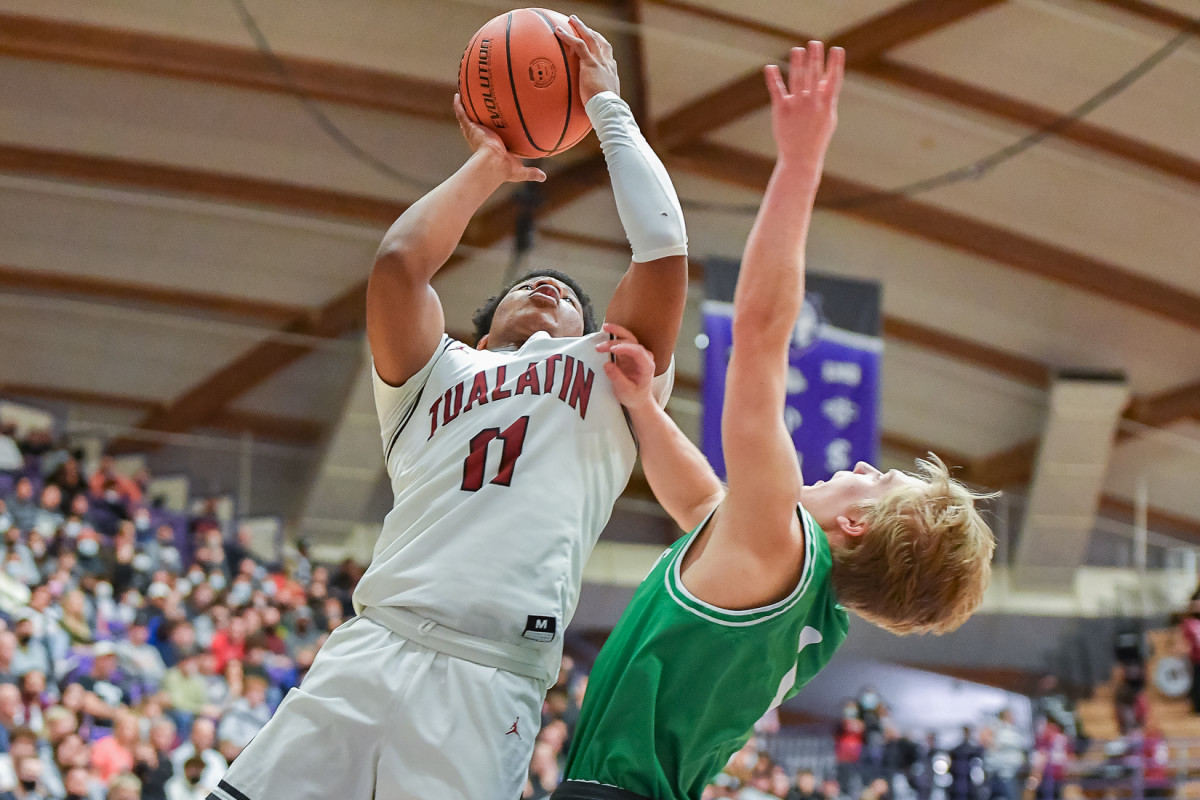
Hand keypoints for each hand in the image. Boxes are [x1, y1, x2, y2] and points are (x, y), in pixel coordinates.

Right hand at [454, 94, 545, 182]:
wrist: (493, 163)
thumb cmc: (504, 170)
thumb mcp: (520, 170)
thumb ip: (532, 172)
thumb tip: (544, 178)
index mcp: (491, 147)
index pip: (490, 138)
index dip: (490, 132)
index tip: (493, 125)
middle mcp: (481, 138)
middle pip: (476, 126)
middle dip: (475, 118)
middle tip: (476, 107)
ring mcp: (474, 132)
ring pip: (467, 118)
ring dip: (465, 108)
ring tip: (462, 97)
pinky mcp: (470, 128)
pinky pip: (462, 114)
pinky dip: (458, 105)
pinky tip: (457, 95)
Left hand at [555, 15, 619, 103]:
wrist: (609, 108)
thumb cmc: (606, 110)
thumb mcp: (604, 102)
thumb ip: (597, 99)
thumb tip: (591, 106)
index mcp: (611, 72)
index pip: (607, 54)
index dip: (601, 46)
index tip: (595, 40)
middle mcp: (607, 64)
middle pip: (600, 42)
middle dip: (591, 32)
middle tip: (583, 25)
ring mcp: (599, 62)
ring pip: (590, 38)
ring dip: (580, 27)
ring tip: (571, 19)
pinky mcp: (590, 63)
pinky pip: (578, 45)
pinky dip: (568, 37)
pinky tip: (558, 31)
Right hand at [596, 322, 654, 409]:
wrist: (638, 399)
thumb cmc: (634, 396)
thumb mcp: (625, 391)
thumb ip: (617, 378)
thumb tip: (607, 364)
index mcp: (647, 365)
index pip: (638, 351)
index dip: (625, 348)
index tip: (612, 349)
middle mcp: (643, 357)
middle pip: (632, 341)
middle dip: (617, 338)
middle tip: (603, 338)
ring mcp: (635, 354)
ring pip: (626, 338)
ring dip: (615, 333)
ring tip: (604, 328)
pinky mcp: (627, 354)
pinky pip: (620, 343)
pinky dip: (613, 337)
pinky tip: (604, 333)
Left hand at [763, 42, 843, 167]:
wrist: (801, 158)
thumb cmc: (817, 137)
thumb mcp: (828, 118)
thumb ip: (827, 98)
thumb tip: (825, 79)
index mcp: (826, 105)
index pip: (833, 80)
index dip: (836, 64)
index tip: (837, 49)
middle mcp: (813, 103)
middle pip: (814, 75)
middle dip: (815, 58)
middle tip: (814, 43)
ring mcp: (797, 106)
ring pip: (797, 80)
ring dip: (797, 63)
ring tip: (797, 49)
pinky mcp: (782, 110)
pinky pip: (777, 91)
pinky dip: (773, 79)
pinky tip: (770, 67)